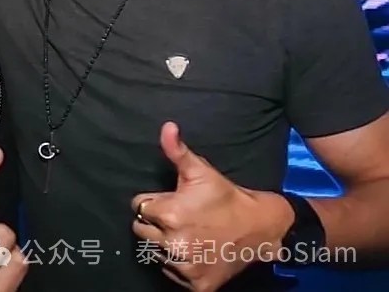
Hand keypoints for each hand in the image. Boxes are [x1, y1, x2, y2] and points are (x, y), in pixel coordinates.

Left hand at [130, 122, 293, 290]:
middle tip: (181, 218)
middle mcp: (173, 244)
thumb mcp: (200, 171)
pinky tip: (197, 251)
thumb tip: (166, 127)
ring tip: (191, 233)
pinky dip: (180, 265)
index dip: (155, 203)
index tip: (174, 202)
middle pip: (141, 232)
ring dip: (167, 244)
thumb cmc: (227, 197)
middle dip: (156, 223)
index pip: (139, 208)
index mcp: (169, 215)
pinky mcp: (196, 285)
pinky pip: (171, 273)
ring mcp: (185, 267)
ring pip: (155, 253)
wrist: (262, 228)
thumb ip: (176, 150)